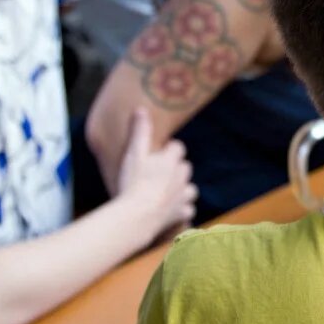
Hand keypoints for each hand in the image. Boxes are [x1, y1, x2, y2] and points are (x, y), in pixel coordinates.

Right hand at [114, 108, 197, 236]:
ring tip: (167, 192)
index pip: (177, 147)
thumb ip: (140, 132)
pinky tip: (172, 212)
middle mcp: (181, 176)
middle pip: (185, 167)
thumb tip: (141, 109)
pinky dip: (181, 210)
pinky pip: (187, 210)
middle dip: (176, 169)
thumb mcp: (133, 153)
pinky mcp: (182, 213)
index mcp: (171, 160)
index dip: (168, 150)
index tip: (157, 153)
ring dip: (182, 189)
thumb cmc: (133, 182)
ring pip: (190, 189)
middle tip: (158, 174)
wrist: (137, 215)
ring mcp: (183, 196)